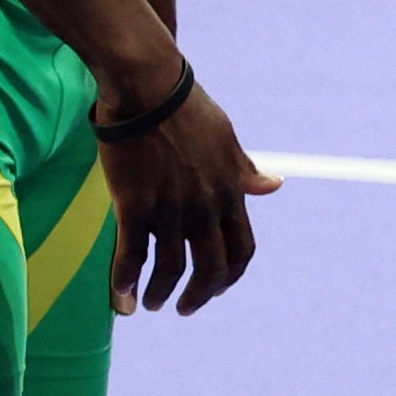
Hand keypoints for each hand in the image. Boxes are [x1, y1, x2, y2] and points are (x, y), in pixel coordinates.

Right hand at [95, 73, 279, 311]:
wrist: (149, 89)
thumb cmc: (187, 109)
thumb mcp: (228, 140)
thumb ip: (245, 171)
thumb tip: (275, 185)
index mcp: (231, 195)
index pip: (241, 251)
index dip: (230, 276)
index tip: (217, 287)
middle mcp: (205, 209)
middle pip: (210, 269)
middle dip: (199, 296)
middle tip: (184, 307)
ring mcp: (171, 209)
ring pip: (169, 269)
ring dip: (159, 293)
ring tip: (150, 305)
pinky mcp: (135, 205)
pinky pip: (131, 255)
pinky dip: (124, 280)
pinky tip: (120, 296)